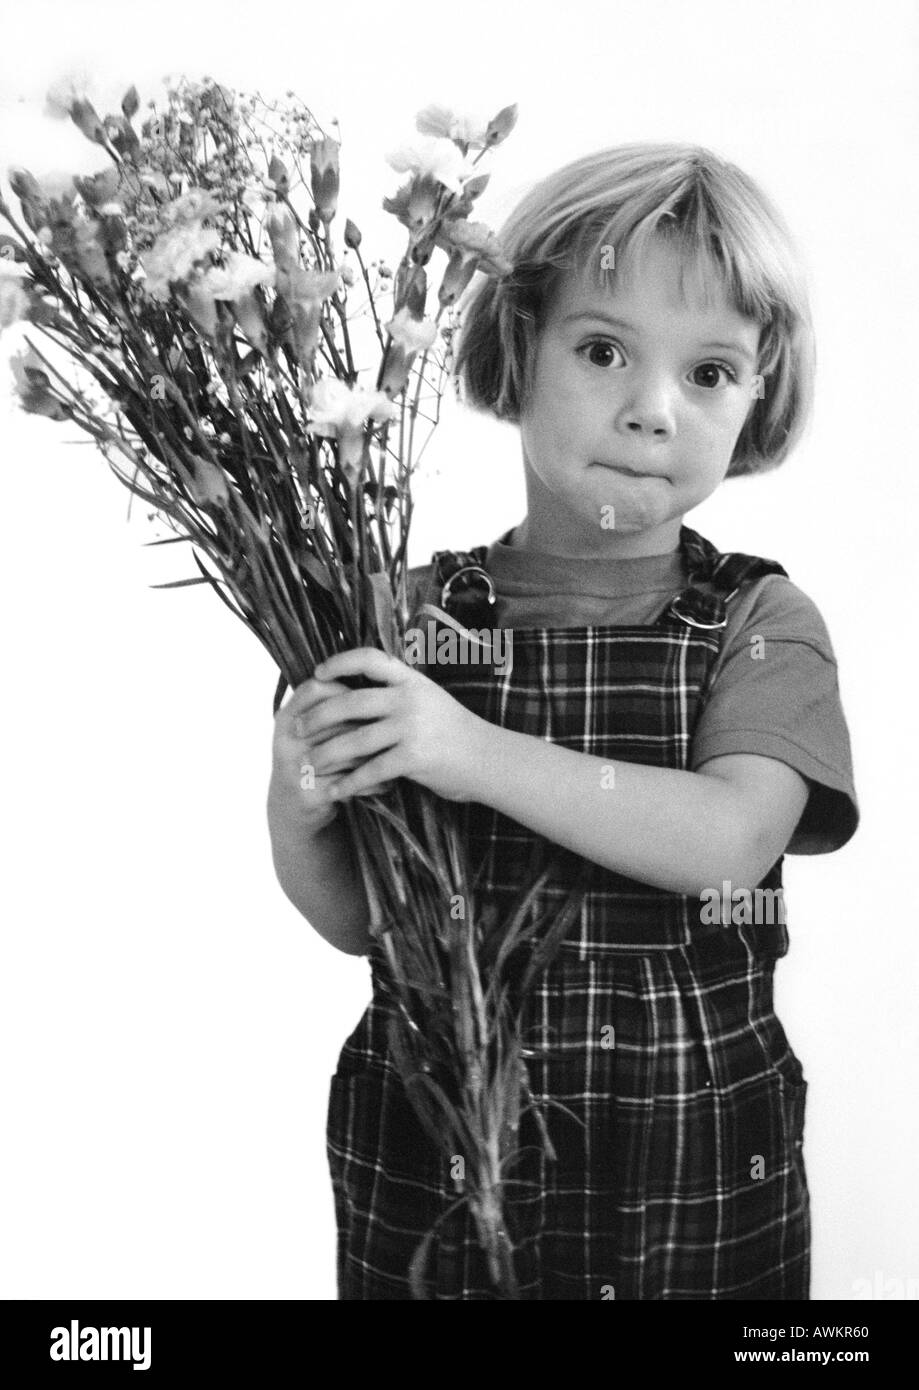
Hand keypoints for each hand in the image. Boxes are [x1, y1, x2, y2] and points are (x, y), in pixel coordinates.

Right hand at [271, 672, 393, 833]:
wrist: (292, 805)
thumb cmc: (316, 758)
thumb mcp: (312, 729)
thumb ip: (333, 706)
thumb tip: (377, 677)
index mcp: (287, 716)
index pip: (316, 689)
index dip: (345, 690)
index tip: (372, 698)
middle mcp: (285, 739)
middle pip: (335, 721)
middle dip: (368, 726)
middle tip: (395, 729)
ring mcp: (293, 768)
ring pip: (346, 753)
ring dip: (376, 756)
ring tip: (399, 756)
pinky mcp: (306, 794)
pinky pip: (349, 783)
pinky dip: (372, 783)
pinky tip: (388, 783)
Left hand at [303, 647, 482, 803]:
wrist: (489, 758)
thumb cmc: (456, 732)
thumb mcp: (431, 699)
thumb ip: (399, 693)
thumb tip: (359, 694)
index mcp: (412, 680)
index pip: (368, 659)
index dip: (339, 662)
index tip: (317, 675)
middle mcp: (409, 699)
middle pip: (350, 702)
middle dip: (318, 716)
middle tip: (297, 729)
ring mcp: (412, 727)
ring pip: (355, 739)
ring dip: (327, 753)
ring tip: (309, 763)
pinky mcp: (414, 757)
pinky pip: (371, 771)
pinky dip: (350, 783)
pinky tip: (336, 791)